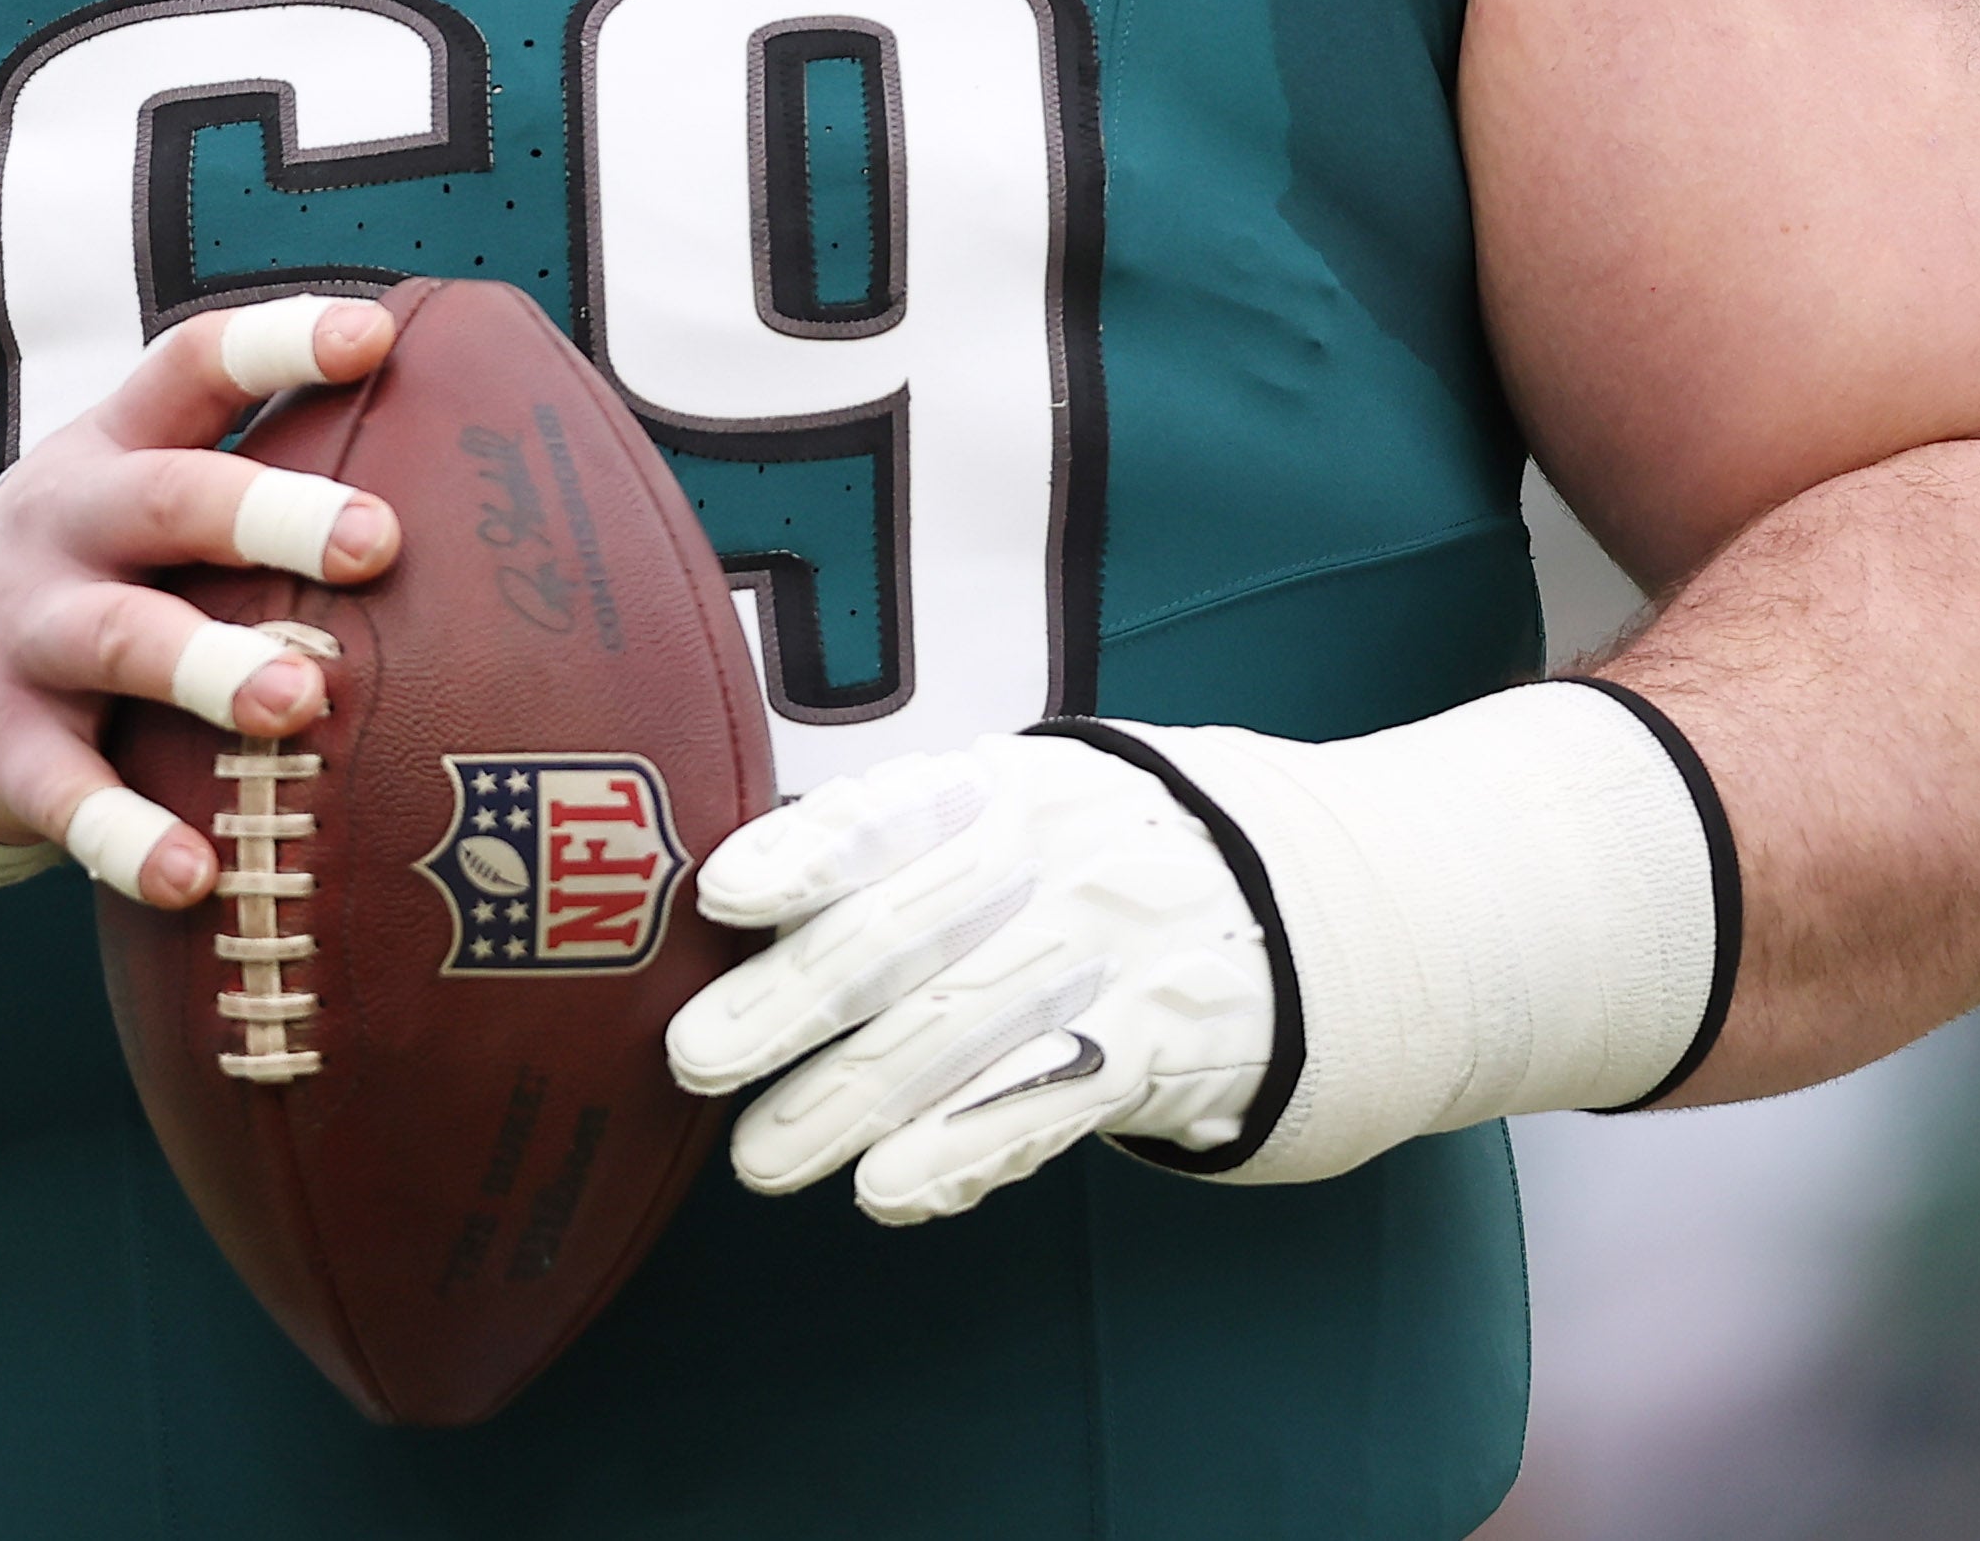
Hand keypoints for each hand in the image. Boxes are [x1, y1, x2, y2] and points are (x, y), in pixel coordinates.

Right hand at [0, 297, 403, 907]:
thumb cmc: (86, 583)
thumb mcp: (134, 507)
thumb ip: (253, 483)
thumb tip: (460, 472)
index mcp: (113, 450)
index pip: (191, 367)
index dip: (276, 344)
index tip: (370, 337)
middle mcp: (66, 525)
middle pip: (168, 499)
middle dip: (270, 513)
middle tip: (376, 542)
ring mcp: (25, 636)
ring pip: (120, 639)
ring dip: (208, 667)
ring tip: (297, 700)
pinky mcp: (2, 750)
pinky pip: (67, 794)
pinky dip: (126, 835)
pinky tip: (193, 874)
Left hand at [664, 734, 1274, 1224]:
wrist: (1284, 896)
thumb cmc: (1080, 861)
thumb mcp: (1004, 815)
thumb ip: (888, 856)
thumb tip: (728, 911)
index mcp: (994, 792)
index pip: (889, 813)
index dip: (806, 853)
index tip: (725, 895)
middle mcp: (1046, 861)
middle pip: (904, 934)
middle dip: (792, 1000)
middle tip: (696, 1058)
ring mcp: (1103, 951)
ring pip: (959, 1031)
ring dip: (851, 1101)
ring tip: (762, 1160)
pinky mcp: (1152, 1042)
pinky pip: (1047, 1099)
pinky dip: (963, 1147)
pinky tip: (889, 1188)